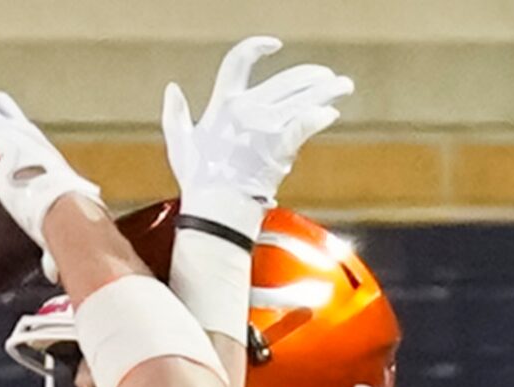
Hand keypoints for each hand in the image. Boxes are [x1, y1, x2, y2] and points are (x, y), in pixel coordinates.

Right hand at [163, 37, 352, 235]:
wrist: (215, 214)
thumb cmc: (198, 184)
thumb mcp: (179, 147)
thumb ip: (175, 116)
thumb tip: (172, 89)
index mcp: (222, 106)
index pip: (238, 62)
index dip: (256, 47)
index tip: (273, 45)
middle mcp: (245, 111)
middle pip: (287, 79)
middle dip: (312, 75)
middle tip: (327, 77)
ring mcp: (265, 128)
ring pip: (304, 97)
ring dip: (328, 89)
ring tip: (341, 87)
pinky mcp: (280, 147)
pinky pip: (307, 123)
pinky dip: (321, 116)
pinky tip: (330, 113)